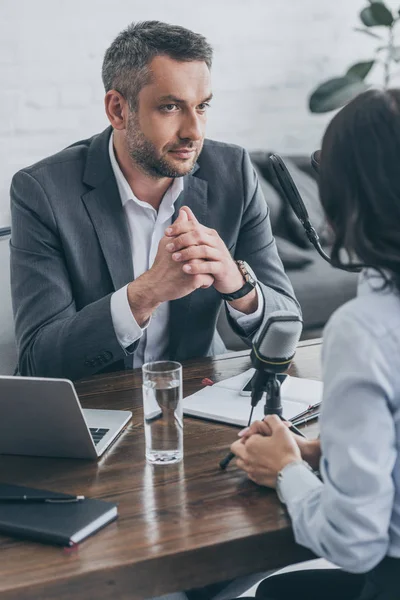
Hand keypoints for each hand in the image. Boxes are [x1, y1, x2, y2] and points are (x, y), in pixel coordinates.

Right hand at [126, 210, 213, 324]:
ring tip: (194, 275)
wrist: (155, 284)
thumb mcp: (167, 241)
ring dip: (206, 272)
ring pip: (210, 267)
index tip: (190, 257)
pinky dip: (204, 284)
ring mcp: (194, 265)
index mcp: (186, 241)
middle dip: (204, 261)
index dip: (199, 251)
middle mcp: (192, 251)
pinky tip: (195, 284)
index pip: (203, 243)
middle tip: (193, 267)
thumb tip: (185, 212)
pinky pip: (210, 280)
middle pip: (209, 255)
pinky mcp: (196, 279)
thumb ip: (179, 227)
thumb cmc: (162, 263)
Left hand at [164, 206, 243, 294]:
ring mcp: (220, 254)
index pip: (194, 225)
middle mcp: (216, 242)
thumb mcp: (202, 242)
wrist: (229, 276)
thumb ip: (192, 227)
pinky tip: (185, 269)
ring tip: (174, 258)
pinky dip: (196, 267)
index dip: (179, 227)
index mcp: (209, 234)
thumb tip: (183, 209)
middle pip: (198, 235)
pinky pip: (209, 266)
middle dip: (181, 240)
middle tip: (168, 247)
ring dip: (187, 253)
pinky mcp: (222, 268)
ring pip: (203, 250)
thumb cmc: (211, 258)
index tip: (166, 233)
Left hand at [230, 415, 300, 487]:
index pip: (246, 434)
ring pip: (240, 461)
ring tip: (257, 454)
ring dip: (245, 456)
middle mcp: (246, 457)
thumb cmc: (287, 452)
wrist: (293, 474)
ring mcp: (250, 470)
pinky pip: (249, 472)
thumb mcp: (281, 429)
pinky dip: (253, 468)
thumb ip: (272, 419)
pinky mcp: (256, 479)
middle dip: (243, 444)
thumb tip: (266, 418)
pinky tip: (262, 465)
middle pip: (236, 448)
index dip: (254, 433)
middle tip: (255, 443)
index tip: (263, 435)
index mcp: (250, 444)